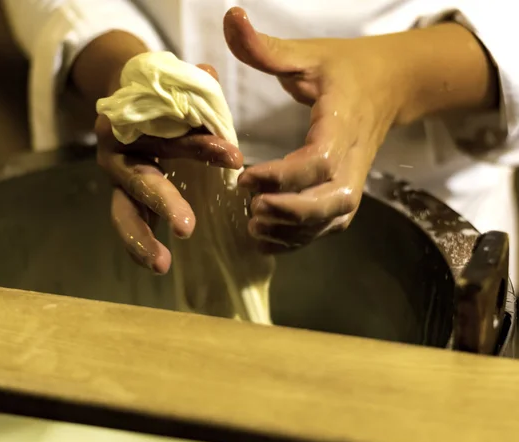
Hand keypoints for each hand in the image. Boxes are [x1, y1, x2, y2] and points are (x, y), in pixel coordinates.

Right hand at [96, 64, 242, 274]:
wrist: (130, 101)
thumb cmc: (163, 98)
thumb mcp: (178, 88)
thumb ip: (193, 85)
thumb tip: (208, 73)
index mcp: (128, 122)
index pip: (167, 137)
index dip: (199, 146)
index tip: (236, 157)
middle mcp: (116, 154)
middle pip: (137, 181)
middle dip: (163, 202)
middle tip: (187, 227)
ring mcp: (118, 181)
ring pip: (122, 212)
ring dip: (140, 239)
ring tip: (161, 264)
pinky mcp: (126, 199)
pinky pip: (129, 225)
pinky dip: (140, 245)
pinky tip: (158, 264)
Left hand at [223, 7, 496, 252]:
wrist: (391, 85)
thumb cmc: (347, 70)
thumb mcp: (309, 55)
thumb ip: (267, 47)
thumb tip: (232, 16)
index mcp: (341, 127)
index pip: (316, 163)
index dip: (281, 176)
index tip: (244, 178)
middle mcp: (352, 162)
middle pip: (329, 204)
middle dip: (290, 213)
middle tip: (252, 210)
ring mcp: (353, 182)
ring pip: (328, 221)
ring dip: (292, 231)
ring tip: (254, 226)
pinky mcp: (347, 193)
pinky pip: (327, 225)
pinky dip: (300, 238)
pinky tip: (269, 237)